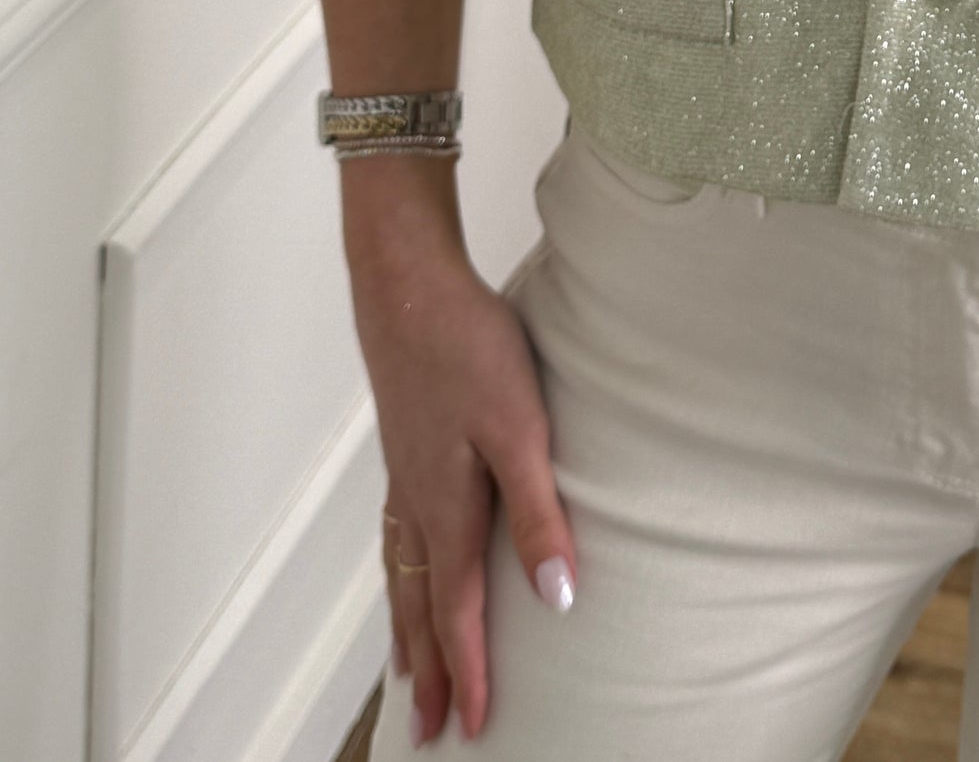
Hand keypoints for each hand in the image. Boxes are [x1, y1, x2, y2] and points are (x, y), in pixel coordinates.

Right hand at [345, 170, 574, 743]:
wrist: (407, 284)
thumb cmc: (468, 349)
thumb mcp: (520, 429)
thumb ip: (538, 514)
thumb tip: (558, 600)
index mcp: (447, 508)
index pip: (458, 611)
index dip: (470, 671)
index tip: (474, 727)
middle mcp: (418, 502)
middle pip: (421, 603)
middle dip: (429, 669)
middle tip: (427, 729)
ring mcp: (405, 473)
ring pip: (402, 571)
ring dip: (406, 626)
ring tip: (407, 669)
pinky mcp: (406, 443)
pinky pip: (396, 534)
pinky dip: (399, 571)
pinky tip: (407, 560)